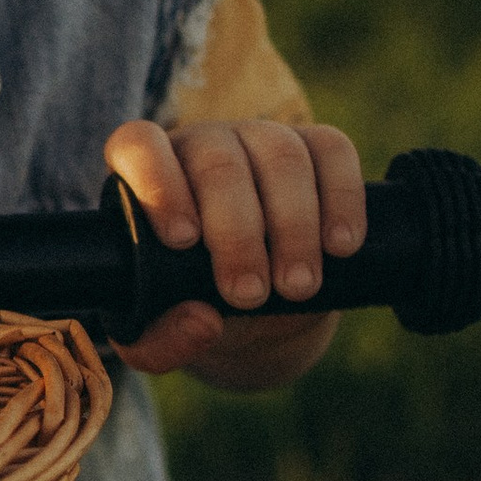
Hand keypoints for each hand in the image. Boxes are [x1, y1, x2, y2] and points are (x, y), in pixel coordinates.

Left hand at [102, 116, 365, 389]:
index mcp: (143, 174)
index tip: (183, 241)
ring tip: (297, 285)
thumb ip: (161, 341)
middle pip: (218, 162)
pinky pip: (333, 150)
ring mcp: (259, 139)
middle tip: (249, 295)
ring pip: (280, 154)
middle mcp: (200, 145)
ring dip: (293, 224)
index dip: (159, 186)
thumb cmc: (191, 307)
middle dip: (238, 232)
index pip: (138, 146)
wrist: (254, 307)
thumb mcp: (158, 338)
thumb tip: (202, 320)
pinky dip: (341, 198)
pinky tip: (341, 246)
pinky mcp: (314, 147)